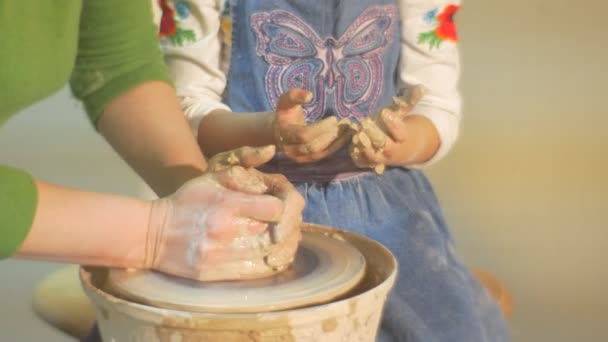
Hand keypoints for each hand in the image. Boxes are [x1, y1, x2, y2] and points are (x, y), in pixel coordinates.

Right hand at [145, 146, 304, 280]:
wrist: (151, 235)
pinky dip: (272, 263)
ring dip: (285, 246)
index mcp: (226, 204)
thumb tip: (271, 150)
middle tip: (290, 221)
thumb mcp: (211, 174)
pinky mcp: (216, 276)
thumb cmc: (187, 201)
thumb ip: (243, 161)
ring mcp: (221, 257)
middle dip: (290, 225)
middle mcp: (225, 232)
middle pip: (279, 234)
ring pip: (273, 256)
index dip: (286, 205)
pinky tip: (273, 253)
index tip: (282, 203)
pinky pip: (258, 273)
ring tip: (284, 237)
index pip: (276, 209)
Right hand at [273, 88, 354, 162]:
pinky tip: (345, 137)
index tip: (334, 119)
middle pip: (313, 146)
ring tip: (349, 129)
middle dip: (331, 135)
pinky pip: (324, 155)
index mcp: (284, 134)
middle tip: (345, 123)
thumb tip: (310, 96)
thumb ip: (295, 96)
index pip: (304, 135)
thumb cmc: (285, 113)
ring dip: (337, 142)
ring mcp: (299, 157)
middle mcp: (290, 149)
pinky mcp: (308, 160)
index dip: (320, 128)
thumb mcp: (286, 101)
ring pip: (320, 153)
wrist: (279, 131)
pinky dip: (336, 146)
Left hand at [350, 85, 424, 173]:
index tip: (384, 112)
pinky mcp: (368, 162)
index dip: (393, 124)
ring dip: (365, 147)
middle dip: (375, 134)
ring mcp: (380, 158)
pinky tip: (351, 145)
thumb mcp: (404, 115)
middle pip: (385, 145)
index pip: (400, 132)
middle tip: (365, 122)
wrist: (399, 151)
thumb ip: (410, 101)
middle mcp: (392, 150)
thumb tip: (422, 87)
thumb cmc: (398, 128)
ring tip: (357, 134)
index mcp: (403, 138)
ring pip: (373, 156)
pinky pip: (361, 162)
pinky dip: (356, 156)